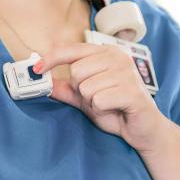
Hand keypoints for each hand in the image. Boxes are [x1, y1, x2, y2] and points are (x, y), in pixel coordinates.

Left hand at [33, 43, 167, 152]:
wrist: (143, 129)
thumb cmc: (116, 109)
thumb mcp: (86, 98)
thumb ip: (66, 89)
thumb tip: (43, 81)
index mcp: (107, 53)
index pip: (72, 50)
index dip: (52, 58)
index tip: (36, 69)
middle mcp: (118, 57)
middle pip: (76, 72)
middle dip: (82, 91)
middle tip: (98, 98)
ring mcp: (127, 72)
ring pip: (86, 87)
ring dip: (93, 102)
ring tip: (108, 105)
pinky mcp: (132, 91)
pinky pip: (99, 100)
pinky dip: (102, 110)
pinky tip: (115, 110)